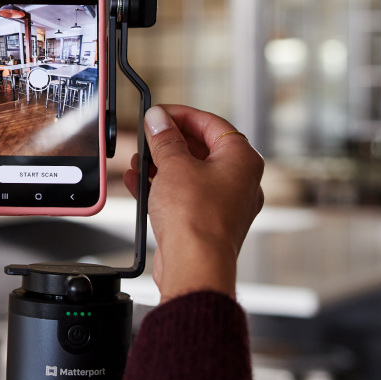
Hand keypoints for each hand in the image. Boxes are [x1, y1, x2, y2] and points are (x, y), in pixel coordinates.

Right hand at [124, 105, 263, 302]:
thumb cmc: (197, 219)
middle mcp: (239, 181)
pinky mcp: (207, 223)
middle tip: (147, 136)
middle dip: (169, 142)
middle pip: (201, 148)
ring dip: (162, 165)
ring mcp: (224, 204)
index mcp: (242, 160)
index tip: (159, 113)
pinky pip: (185, 196)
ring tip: (138, 160)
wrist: (194, 266)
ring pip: (191, 174)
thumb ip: (164, 139)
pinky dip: (163, 187)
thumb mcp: (174, 166)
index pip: (212, 123)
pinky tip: (139, 182)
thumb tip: (158, 120)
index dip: (182, 115)